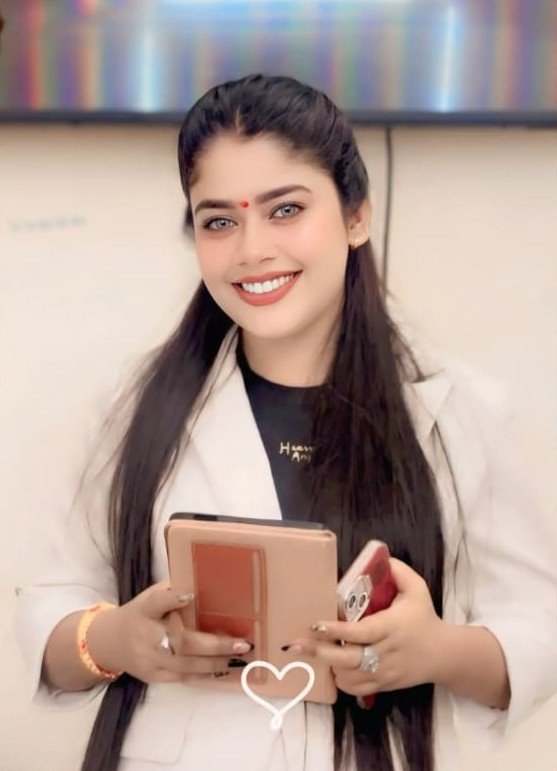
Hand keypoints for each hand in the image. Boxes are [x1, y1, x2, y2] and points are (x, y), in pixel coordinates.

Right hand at [86, 581, 252, 684]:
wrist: (108, 643)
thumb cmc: (139, 614)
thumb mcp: (149, 597)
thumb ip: (171, 592)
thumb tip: (203, 585)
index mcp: (145, 609)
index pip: (157, 602)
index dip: (173, 598)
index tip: (191, 594)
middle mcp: (147, 636)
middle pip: (183, 642)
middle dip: (216, 645)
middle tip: (242, 644)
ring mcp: (150, 660)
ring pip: (187, 665)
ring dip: (216, 663)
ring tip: (240, 659)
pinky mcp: (153, 677)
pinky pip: (183, 678)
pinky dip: (204, 674)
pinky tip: (223, 669)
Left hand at [288, 558, 446, 697]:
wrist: (443, 655)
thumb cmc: (424, 618)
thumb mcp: (417, 589)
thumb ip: (400, 572)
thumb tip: (382, 558)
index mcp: (391, 627)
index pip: (361, 632)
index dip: (337, 630)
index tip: (316, 624)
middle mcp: (386, 652)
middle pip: (349, 659)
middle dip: (321, 653)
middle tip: (299, 643)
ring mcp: (384, 673)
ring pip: (349, 677)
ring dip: (330, 666)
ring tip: (316, 651)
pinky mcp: (383, 686)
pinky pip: (356, 689)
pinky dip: (341, 680)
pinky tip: (333, 667)